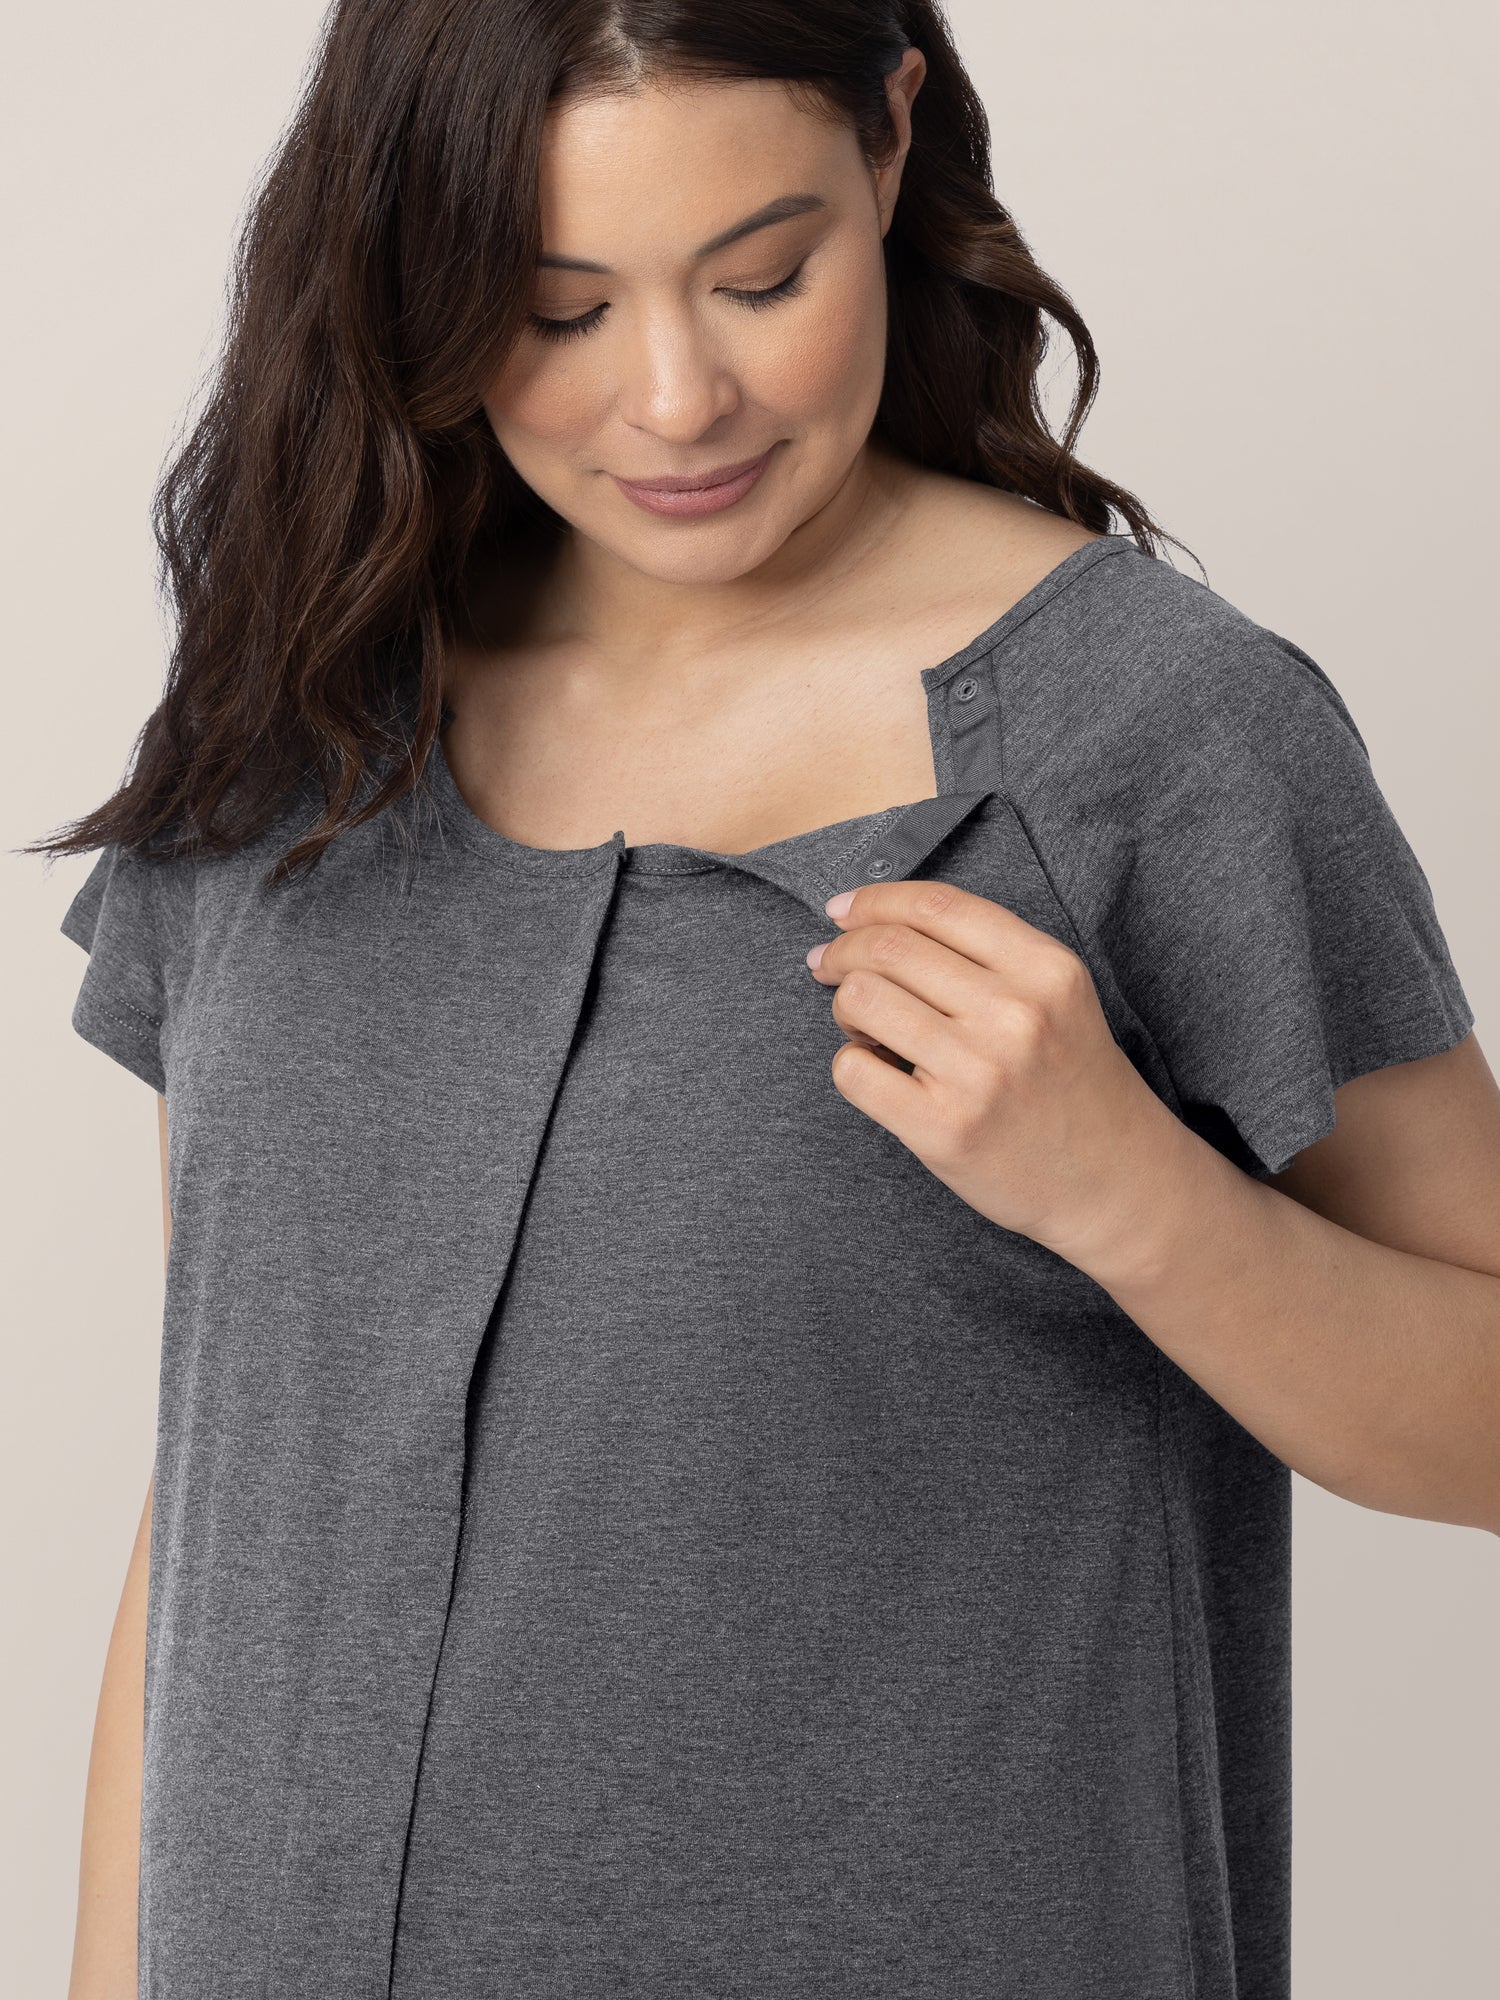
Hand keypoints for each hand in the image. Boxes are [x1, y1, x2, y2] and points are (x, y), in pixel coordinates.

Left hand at [805, 877, 1188, 1273]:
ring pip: (861, 1000)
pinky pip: (853, 1070)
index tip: (842, 911)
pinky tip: (879, 1072)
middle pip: (887, 948)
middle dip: (842, 951)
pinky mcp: (944, 1129)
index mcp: (1045, 968)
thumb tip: (869, 919)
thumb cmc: (1069, 1080)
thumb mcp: (1056, 995)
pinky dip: (851, 1064)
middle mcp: (1015, 1014)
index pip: (935, 906)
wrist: (1113, 1179)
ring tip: (866, 1028)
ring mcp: (978, 1074)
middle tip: (828, 966)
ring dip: (846, 1008)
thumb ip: (984, 952)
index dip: (875, 900)